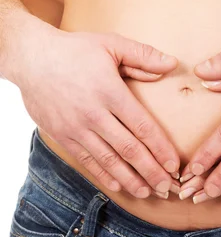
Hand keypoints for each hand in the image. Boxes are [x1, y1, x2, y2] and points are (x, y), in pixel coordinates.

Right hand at [7, 17, 180, 198]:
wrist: (31, 58)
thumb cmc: (74, 50)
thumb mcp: (111, 44)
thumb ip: (143, 55)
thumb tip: (172, 63)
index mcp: (110, 92)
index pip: (142, 126)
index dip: (160, 148)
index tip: (173, 164)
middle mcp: (93, 114)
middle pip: (128, 149)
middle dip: (150, 171)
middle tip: (167, 187)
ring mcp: (76, 128)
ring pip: (108, 160)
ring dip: (130, 179)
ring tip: (147, 192)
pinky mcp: (62, 135)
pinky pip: (86, 160)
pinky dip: (103, 175)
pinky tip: (118, 185)